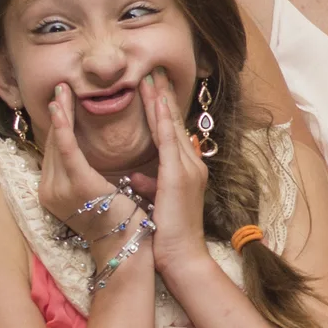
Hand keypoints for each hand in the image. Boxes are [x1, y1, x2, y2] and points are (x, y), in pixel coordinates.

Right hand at [36, 84, 126, 240]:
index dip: (59, 125)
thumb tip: (88, 158)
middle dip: (58, 114)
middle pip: (55, 145)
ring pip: (59, 143)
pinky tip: (61, 109)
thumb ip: (89, 175)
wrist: (132, 248)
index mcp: (56, 192)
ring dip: (60, 113)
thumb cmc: (123, 222)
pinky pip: (68, 151)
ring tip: (62, 90)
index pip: (57, 152)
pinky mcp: (79, 186)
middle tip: (61, 86)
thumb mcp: (100, 194)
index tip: (62, 100)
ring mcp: (60, 191)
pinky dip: (64, 128)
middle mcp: (50, 192)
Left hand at [135, 70, 211, 278]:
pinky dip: (161, 119)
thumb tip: (135, 177)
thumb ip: (149, 185)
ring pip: (172, 126)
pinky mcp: (178, 176)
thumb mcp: (156, 203)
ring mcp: (188, 168)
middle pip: (174, 122)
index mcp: (186, 171)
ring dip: (161, 100)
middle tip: (155, 70)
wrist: (181, 256)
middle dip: (163, 96)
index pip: (172, 132)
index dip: (163, 109)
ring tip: (152, 77)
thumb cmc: (168, 235)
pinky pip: (168, 140)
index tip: (153, 88)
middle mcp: (191, 165)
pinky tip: (155, 102)